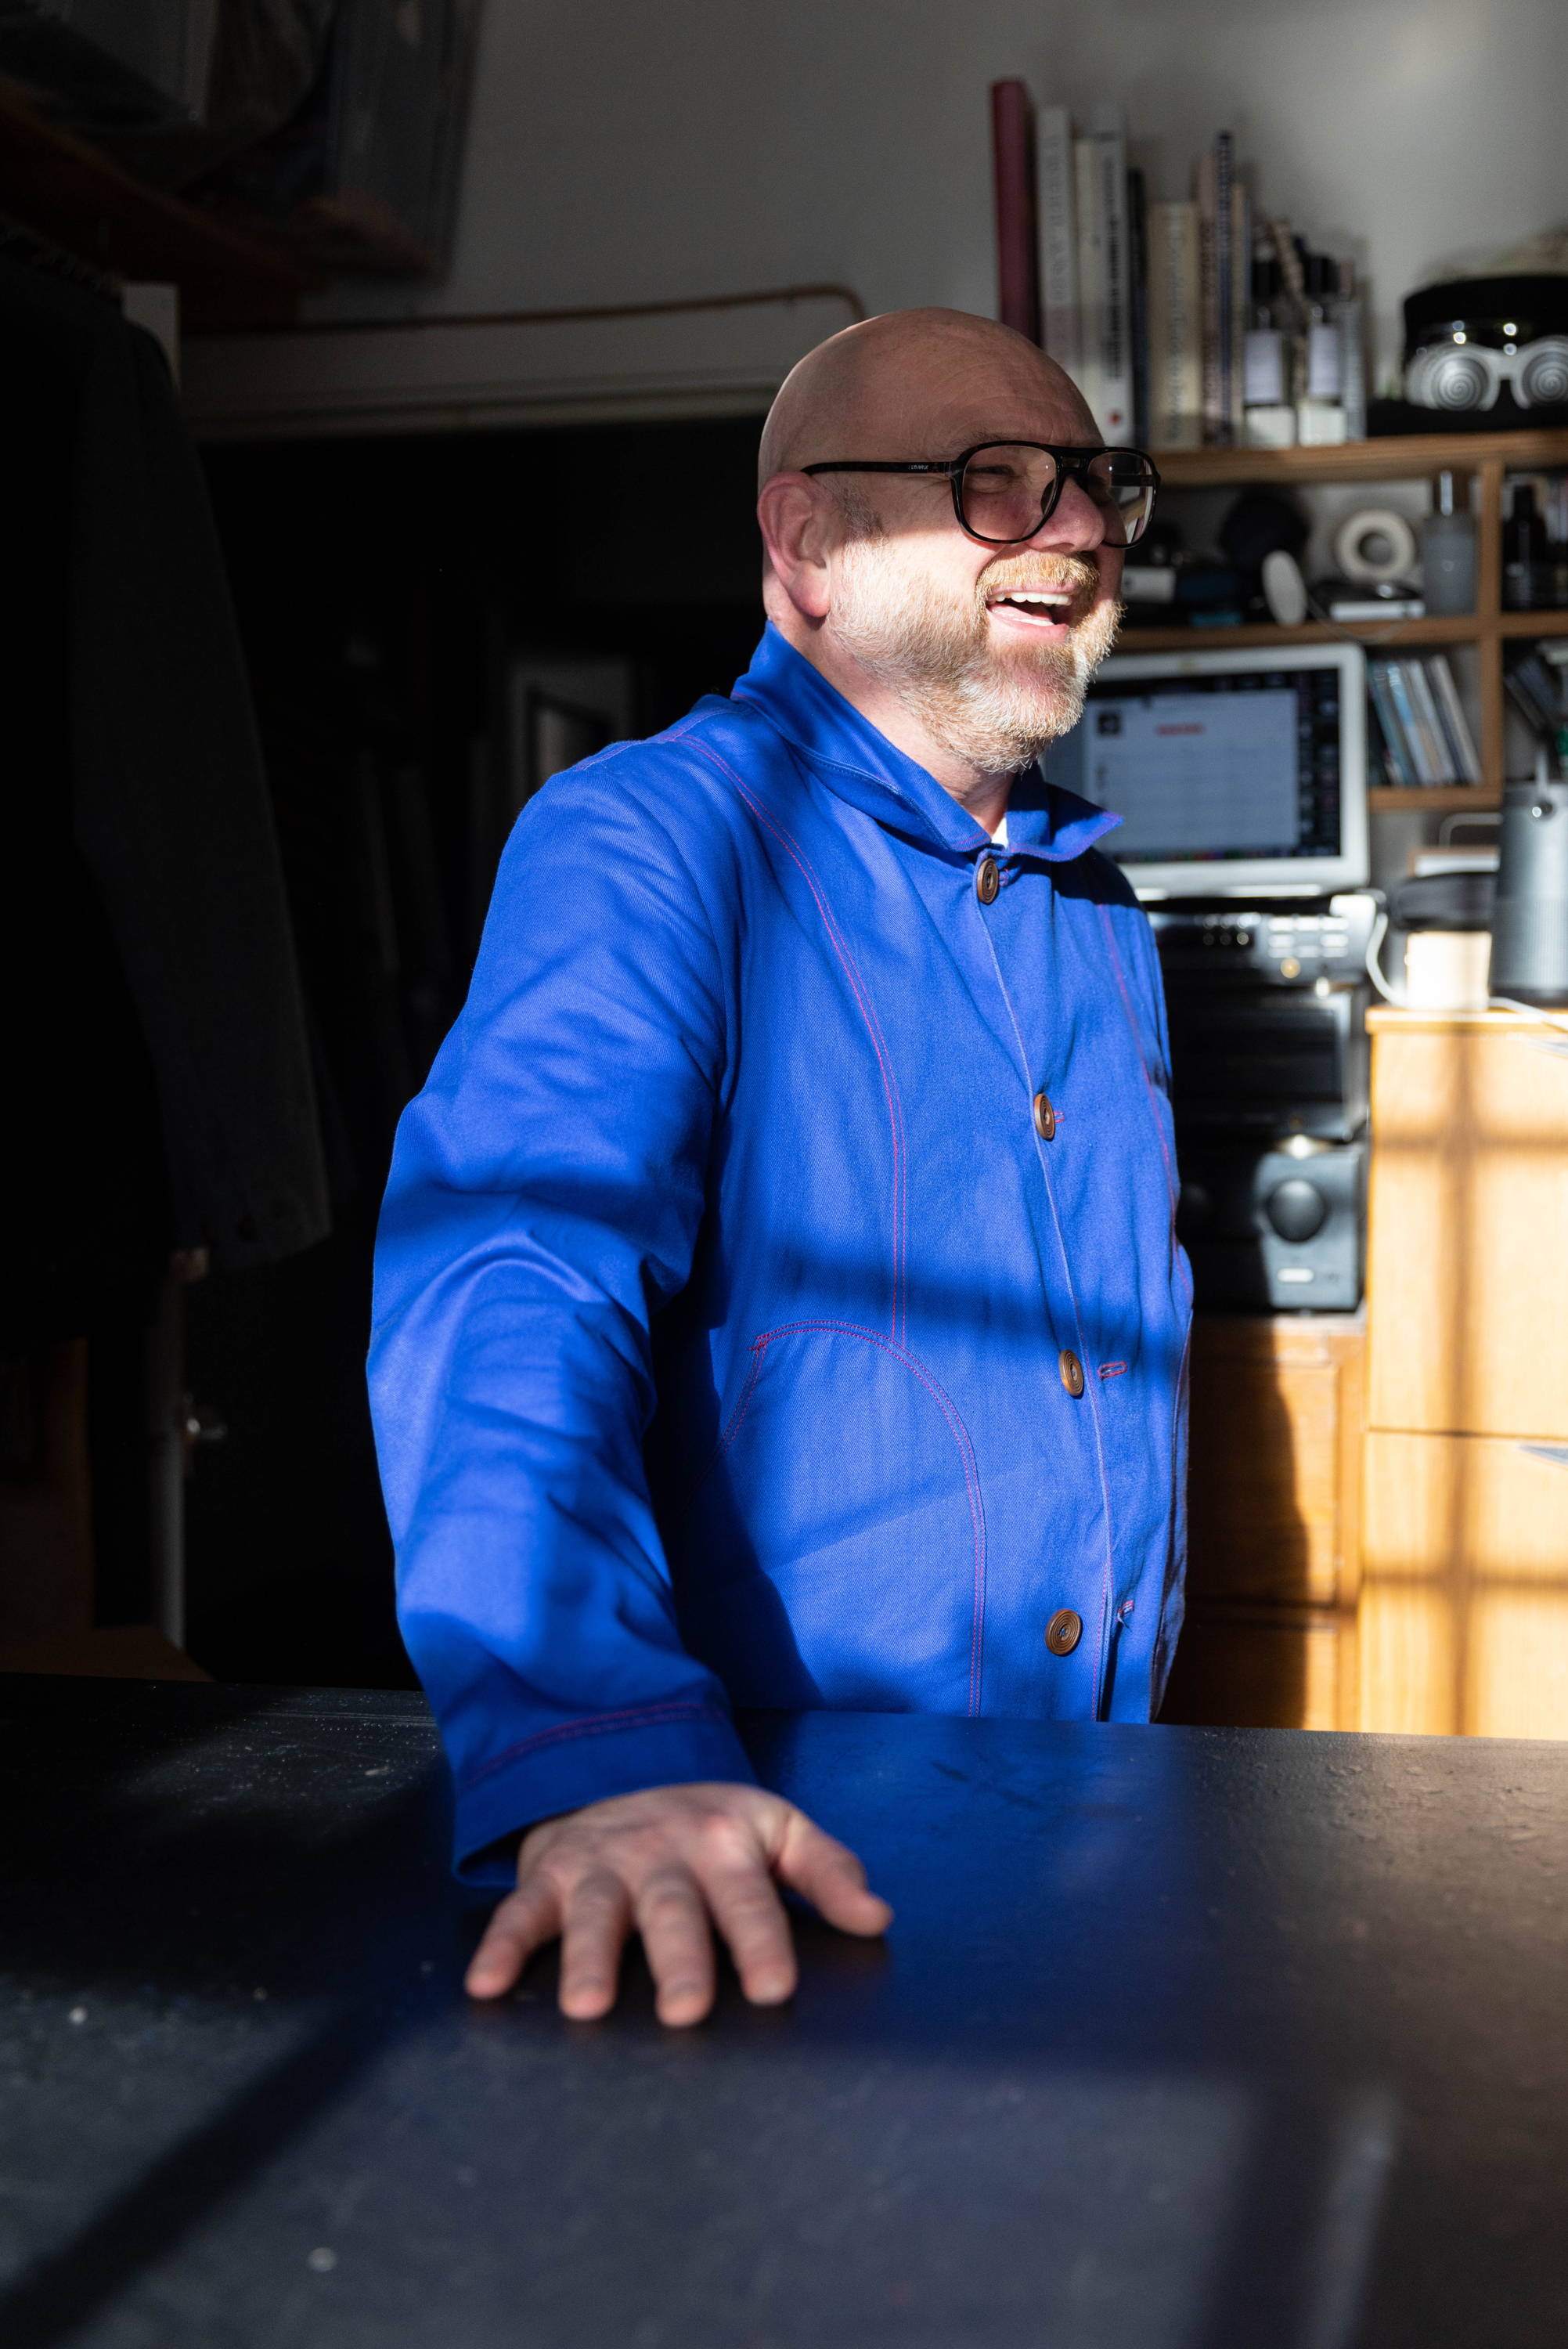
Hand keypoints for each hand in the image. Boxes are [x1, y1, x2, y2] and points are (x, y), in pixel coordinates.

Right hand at [465, 1780, 892, 2025]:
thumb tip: (878, 1917)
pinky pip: (520, 1912)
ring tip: (587, 2007)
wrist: (618, 1772)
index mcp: (722, 1843)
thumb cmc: (708, 1823)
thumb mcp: (775, 1827)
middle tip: (684, 2011)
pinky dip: (500, 1947)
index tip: (774, 1988)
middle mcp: (659, 1854)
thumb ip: (826, 1870)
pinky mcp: (548, 1878)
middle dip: (678, 1959)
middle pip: (672, 1910)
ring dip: (589, 1958)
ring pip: (596, 1913)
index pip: (749, 1897)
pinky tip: (485, 1986)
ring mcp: (600, 1865)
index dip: (762, 1941)